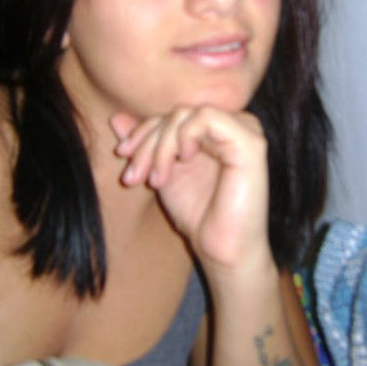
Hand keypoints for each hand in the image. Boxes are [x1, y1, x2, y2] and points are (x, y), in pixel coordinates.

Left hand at [109, 106, 271, 272]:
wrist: (221, 250)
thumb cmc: (197, 214)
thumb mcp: (162, 172)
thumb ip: (145, 145)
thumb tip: (116, 118)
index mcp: (214, 130)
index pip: (171, 115)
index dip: (142, 132)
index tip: (122, 156)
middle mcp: (232, 125)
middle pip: (176, 114)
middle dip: (148, 144)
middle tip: (134, 177)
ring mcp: (244, 131)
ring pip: (187, 115)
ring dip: (161, 146)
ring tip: (156, 181)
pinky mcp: (250, 142)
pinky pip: (207, 118)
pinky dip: (184, 136)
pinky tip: (183, 160)